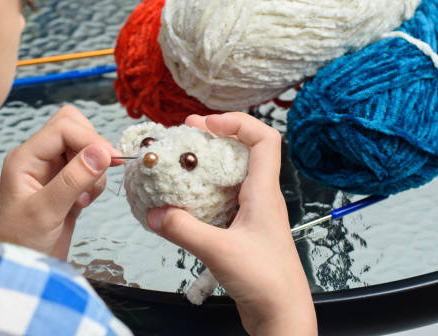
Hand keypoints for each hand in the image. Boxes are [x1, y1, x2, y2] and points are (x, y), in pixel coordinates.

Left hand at [0, 105, 122, 258]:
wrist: (20, 272)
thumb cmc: (20, 244)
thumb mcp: (46, 211)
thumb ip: (74, 179)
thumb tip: (102, 152)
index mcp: (25, 158)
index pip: (63, 127)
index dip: (90, 138)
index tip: (112, 158)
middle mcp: (37, 159)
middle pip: (73, 128)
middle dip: (93, 148)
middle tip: (101, 173)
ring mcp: (51, 171)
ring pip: (84, 148)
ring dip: (94, 168)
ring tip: (85, 197)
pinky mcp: (65, 185)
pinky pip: (88, 168)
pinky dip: (94, 181)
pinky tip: (83, 203)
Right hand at [147, 113, 316, 335]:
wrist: (281, 314)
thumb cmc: (266, 282)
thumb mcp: (220, 252)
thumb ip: (185, 231)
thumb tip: (155, 213)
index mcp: (264, 192)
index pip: (264, 139)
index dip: (237, 123)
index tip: (206, 124)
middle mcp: (260, 197)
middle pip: (243, 151)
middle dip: (215, 137)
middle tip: (185, 134)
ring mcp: (252, 213)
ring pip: (231, 176)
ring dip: (207, 165)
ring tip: (180, 163)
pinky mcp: (242, 229)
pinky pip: (223, 200)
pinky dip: (203, 193)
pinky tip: (183, 202)